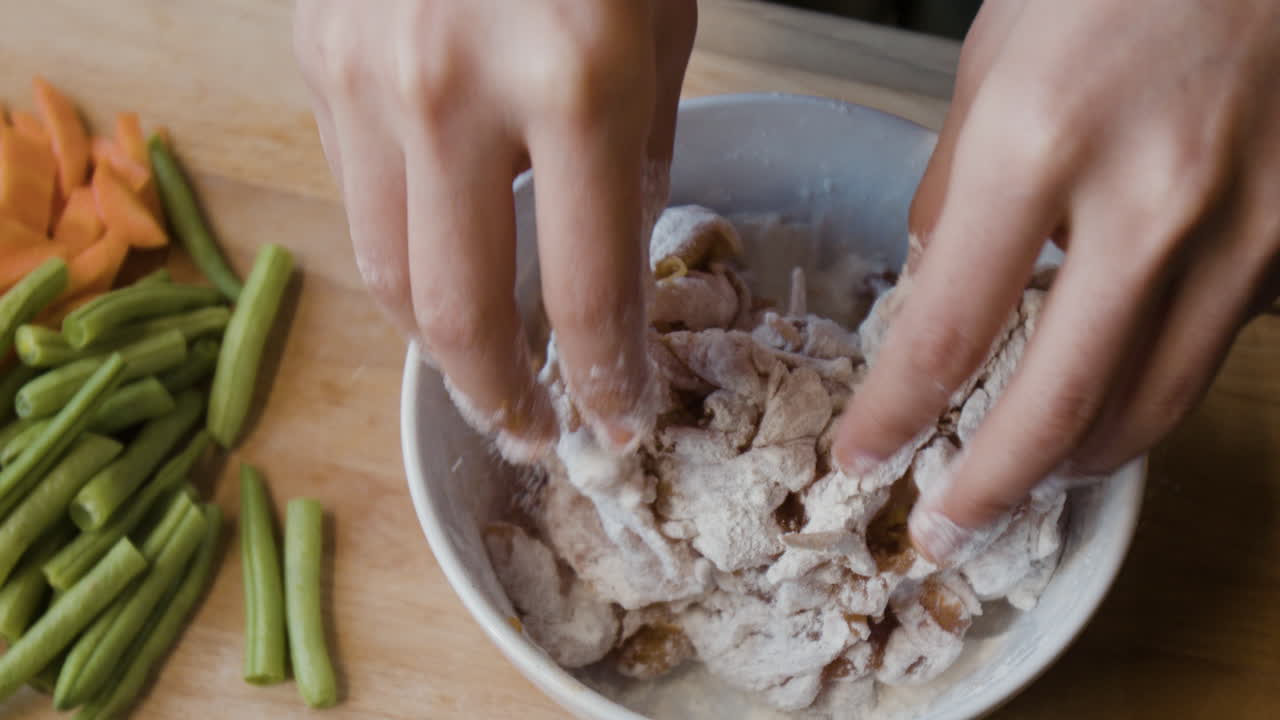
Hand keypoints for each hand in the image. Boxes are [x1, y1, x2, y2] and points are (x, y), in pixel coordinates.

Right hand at [294, 0, 695, 457]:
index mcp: (574, 84)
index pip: (585, 291)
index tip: (621, 418)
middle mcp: (452, 93)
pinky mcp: (315, 55)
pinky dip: (403, 245)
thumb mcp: (661, 19)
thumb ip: (644, 149)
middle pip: (457, 313)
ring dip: (438, 344)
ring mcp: (366, 76)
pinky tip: (443, 257)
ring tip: (482, 369)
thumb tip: (622, 267)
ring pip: (385, 270)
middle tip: (532, 430)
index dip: (605, 379)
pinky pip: (353, 191)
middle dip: (498, 397)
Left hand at [834, 0, 1279, 564]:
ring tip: (1024, 480)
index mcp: (1041, 146)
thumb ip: (957, 185)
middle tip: (942, 532)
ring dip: (1077, 460)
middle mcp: (1152, 202)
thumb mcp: (995, 59)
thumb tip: (934, 280)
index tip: (861, 457)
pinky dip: (1154, 386)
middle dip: (989, 490)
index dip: (894, 415)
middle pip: (1060, 405)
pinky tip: (1113, 390)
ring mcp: (1245, 227)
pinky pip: (1214, 347)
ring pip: (1155, 403)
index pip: (945, 333)